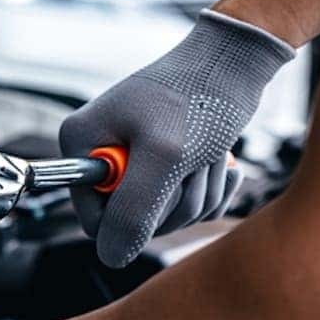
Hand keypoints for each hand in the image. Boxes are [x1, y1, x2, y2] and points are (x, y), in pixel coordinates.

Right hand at [61, 9, 293, 267]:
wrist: (236, 61)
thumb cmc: (199, 95)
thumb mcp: (165, 156)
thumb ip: (133, 212)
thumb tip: (111, 258)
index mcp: (83, 144)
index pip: (94, 219)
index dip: (132, 218)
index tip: (162, 183)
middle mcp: (102, 153)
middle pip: (132, 222)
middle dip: (174, 201)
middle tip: (191, 161)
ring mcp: (134, 161)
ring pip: (165, 216)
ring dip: (198, 193)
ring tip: (207, 153)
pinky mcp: (166, 166)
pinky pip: (187, 206)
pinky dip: (210, 190)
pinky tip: (219, 161)